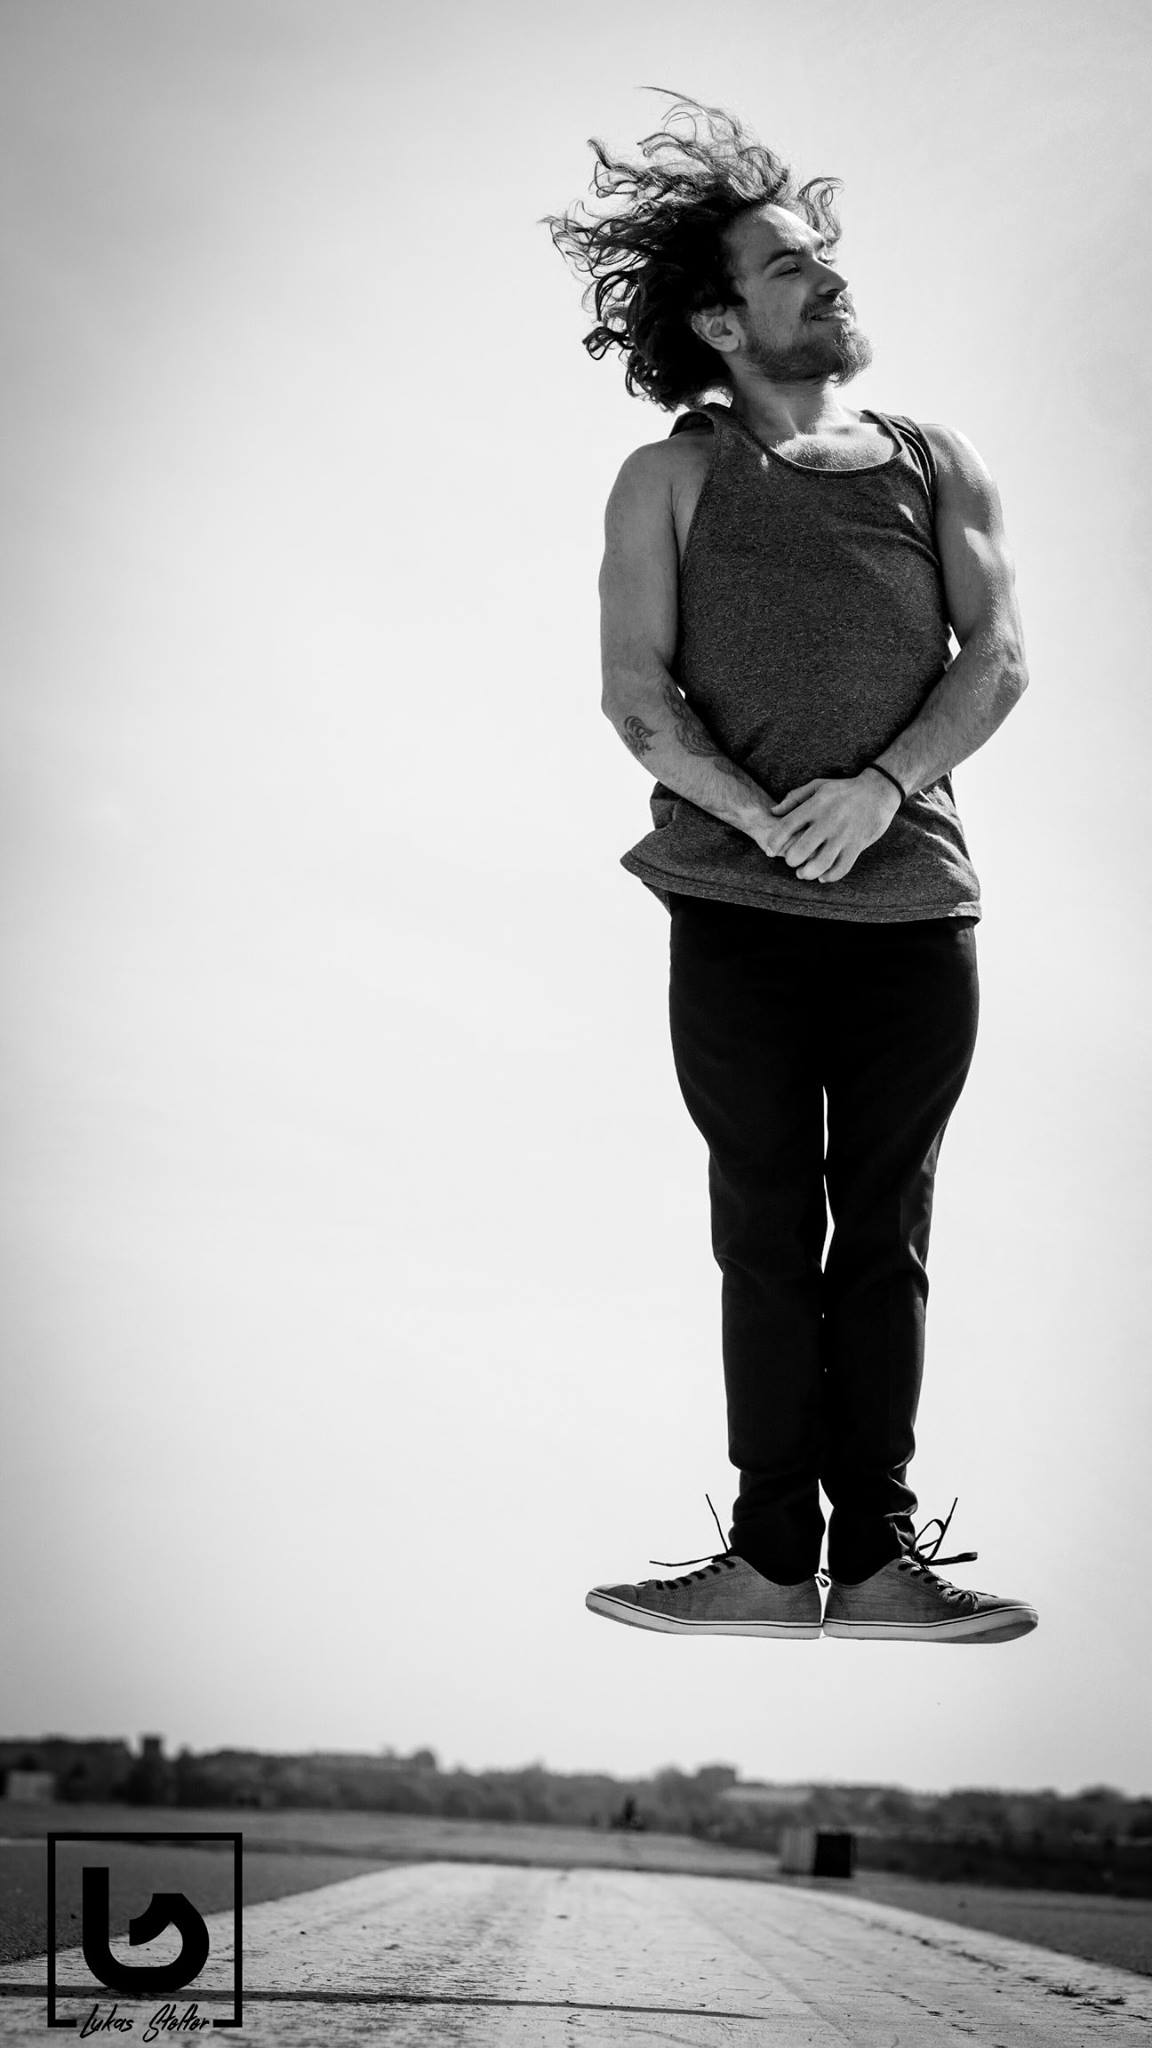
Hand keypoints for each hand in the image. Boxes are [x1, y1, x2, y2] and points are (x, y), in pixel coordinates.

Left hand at [764, 771, 901, 884]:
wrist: (878, 791)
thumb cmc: (843, 789)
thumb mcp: (817, 786)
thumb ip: (793, 798)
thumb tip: (772, 812)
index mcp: (815, 805)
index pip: (786, 826)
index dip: (773, 842)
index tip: (770, 850)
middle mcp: (828, 821)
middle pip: (800, 850)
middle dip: (790, 860)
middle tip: (791, 860)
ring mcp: (844, 835)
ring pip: (820, 864)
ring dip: (806, 873)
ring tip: (802, 872)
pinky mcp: (857, 845)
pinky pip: (841, 869)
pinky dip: (829, 876)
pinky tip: (822, 875)